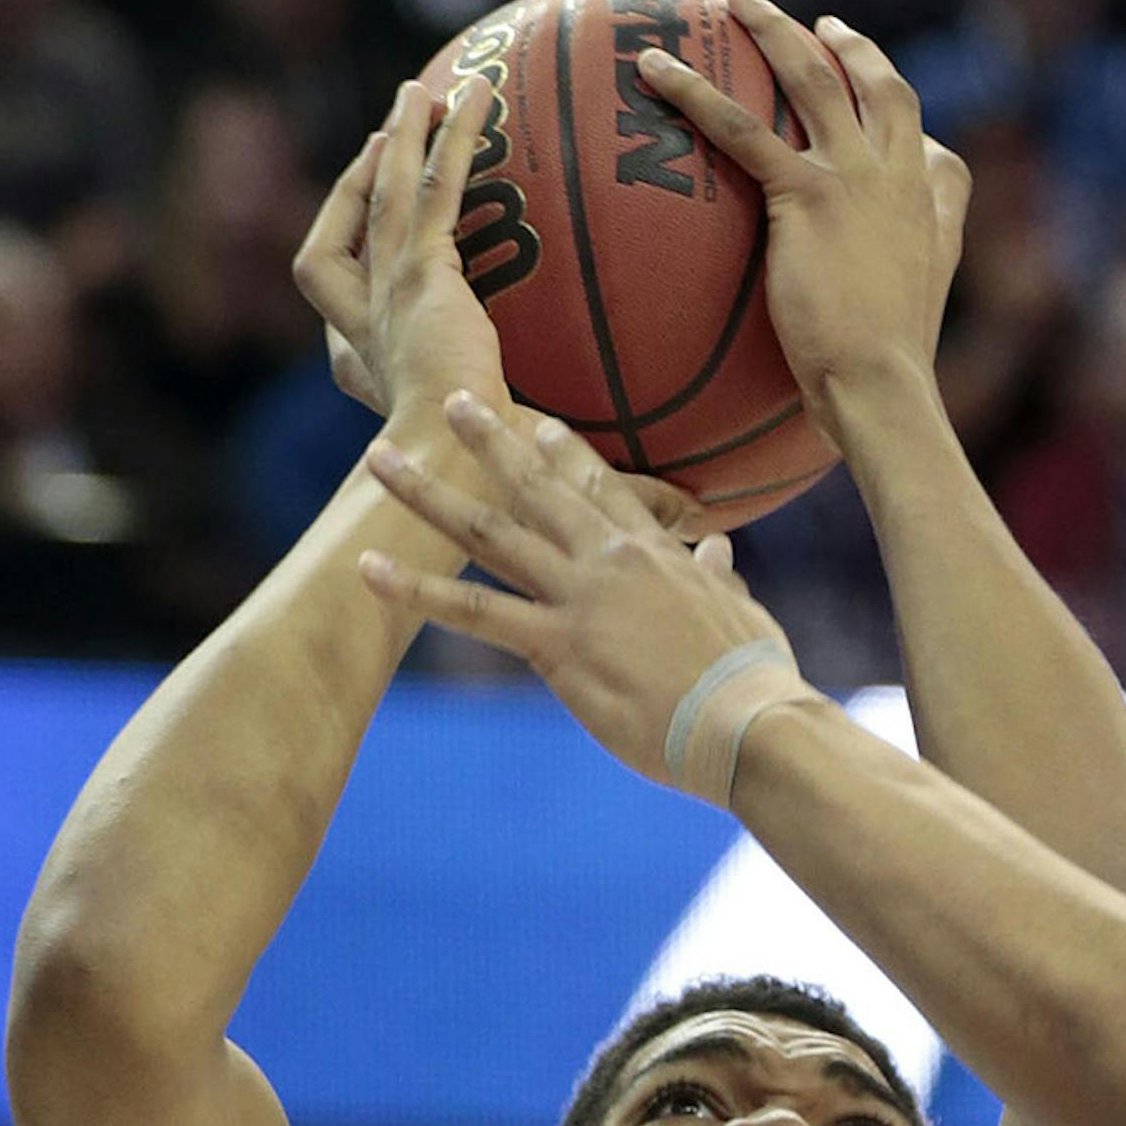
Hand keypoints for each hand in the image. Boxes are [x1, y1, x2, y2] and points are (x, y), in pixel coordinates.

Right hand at [294, 79, 510, 430]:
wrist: (454, 465)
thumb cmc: (467, 470)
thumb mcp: (467, 431)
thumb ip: (483, 409)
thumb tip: (543, 422)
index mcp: (355, 361)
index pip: (333, 284)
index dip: (345, 237)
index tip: (373, 202)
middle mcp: (358, 324)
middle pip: (347, 227)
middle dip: (365, 174)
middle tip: (392, 129)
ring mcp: (384, 296)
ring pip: (384, 194)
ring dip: (402, 135)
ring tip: (420, 90)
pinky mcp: (420, 277)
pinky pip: (434, 191)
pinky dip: (451, 142)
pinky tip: (473, 101)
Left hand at [358, 393, 806, 795]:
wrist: (748, 723)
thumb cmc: (757, 681)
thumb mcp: (745, 616)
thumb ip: (722, 578)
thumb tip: (720, 552)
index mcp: (658, 553)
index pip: (602, 490)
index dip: (566, 454)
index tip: (537, 424)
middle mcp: (611, 559)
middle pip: (537, 488)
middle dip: (490, 441)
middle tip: (452, 403)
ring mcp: (580, 597)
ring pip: (489, 532)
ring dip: (428, 494)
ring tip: (380, 461)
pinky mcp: (559, 646)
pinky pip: (474, 613)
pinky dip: (417, 591)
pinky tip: (368, 571)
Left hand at [637, 0, 971, 437]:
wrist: (882, 385)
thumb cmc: (889, 377)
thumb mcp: (915, 322)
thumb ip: (906, 286)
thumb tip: (876, 304)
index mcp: (931, 204)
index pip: (921, 137)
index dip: (893, 104)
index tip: (870, 83)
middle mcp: (898, 175)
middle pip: (874, 83)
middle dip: (846, 45)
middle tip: (817, 23)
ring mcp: (854, 177)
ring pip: (811, 79)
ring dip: (772, 30)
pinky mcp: (807, 195)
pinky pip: (742, 129)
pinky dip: (695, 94)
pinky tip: (656, 72)